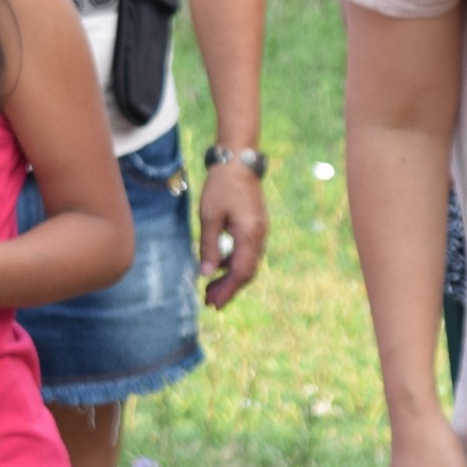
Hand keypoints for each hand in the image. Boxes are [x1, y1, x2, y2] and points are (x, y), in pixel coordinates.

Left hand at [197, 156, 268, 308]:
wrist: (239, 163)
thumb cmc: (222, 187)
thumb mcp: (210, 217)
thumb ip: (210, 246)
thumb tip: (206, 273)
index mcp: (250, 235)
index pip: (241, 272)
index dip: (227, 290)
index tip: (213, 303)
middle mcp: (259, 237)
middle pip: (247, 272)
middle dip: (229, 289)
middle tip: (210, 301)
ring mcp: (260, 232)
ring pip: (248, 264)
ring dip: (230, 278)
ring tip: (211, 288)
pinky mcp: (255, 227)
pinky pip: (247, 253)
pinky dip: (233, 264)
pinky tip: (218, 267)